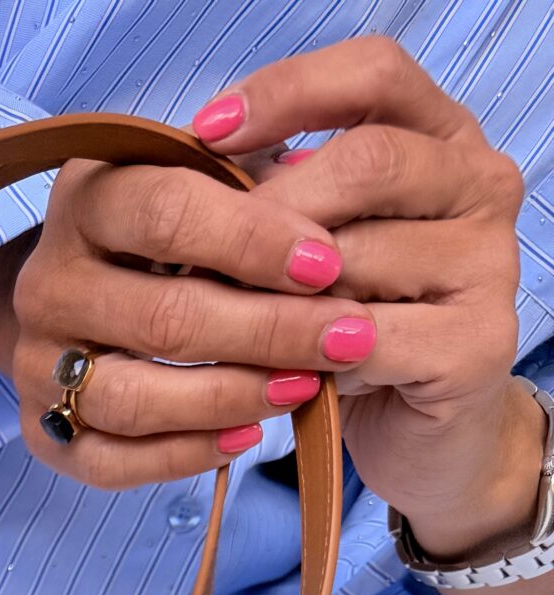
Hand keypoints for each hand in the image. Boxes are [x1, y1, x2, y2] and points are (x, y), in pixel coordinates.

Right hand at [0, 140, 377, 488]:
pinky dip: (185, 454)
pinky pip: (111, 462)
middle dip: (267, 330)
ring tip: (304, 387)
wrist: (78, 296)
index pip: (166, 213)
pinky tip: (247, 436)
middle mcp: (46, 283)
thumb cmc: (167, 232)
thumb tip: (324, 180)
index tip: (327, 265)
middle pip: (161, 317)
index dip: (252, 241)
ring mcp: (35, 365)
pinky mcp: (40, 432)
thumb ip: (255, 180)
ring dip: (231, 397)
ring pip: (133, 398)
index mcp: (86, 199)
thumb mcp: (203, 181)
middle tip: (347, 337)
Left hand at [194, 40, 534, 562]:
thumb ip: (277, 196)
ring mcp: (491, 262)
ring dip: (278, 300)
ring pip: (360, 257)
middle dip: (270, 214)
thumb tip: (188, 164)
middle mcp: (481, 184)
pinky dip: (313, 362)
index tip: (203, 133)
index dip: (287, 92)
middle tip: (197, 262)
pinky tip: (286, 378)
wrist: (419, 435)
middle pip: (368, 160)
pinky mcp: (478, 343)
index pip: (374, 74)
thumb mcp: (312, 248)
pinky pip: (371, 339)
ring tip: (230, 330)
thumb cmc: (353, 330)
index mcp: (443, 138)